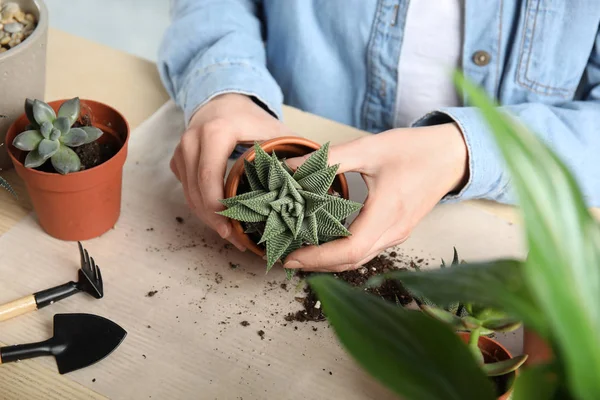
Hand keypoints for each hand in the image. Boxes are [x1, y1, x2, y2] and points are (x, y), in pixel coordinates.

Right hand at [170, 94, 292, 250]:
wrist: (224, 101)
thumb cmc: (252, 119)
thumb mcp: (275, 130)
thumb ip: (293, 153)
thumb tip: (312, 182)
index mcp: (215, 131)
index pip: (209, 176)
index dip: (218, 207)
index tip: (234, 228)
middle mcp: (192, 140)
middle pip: (197, 191)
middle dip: (215, 220)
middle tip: (235, 239)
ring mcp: (182, 151)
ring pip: (189, 195)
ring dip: (208, 218)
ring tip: (232, 235)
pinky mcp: (178, 161)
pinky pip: (187, 191)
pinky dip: (202, 208)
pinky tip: (222, 219)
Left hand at [283, 123, 468, 271]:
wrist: (452, 155)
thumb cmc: (414, 149)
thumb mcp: (369, 148)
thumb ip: (329, 159)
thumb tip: (290, 166)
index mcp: (386, 213)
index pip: (349, 250)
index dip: (317, 258)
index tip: (291, 257)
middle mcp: (393, 231)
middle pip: (351, 261)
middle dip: (317, 264)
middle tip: (287, 257)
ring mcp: (397, 234)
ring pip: (359, 259)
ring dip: (330, 261)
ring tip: (302, 252)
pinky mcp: (398, 230)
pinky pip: (367, 250)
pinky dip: (344, 253)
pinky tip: (326, 243)